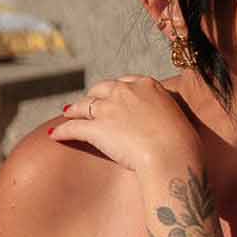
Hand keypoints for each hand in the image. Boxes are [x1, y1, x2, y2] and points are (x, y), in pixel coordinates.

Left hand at [48, 76, 199, 174]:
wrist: (171, 154)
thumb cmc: (182, 142)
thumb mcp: (176, 117)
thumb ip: (164, 114)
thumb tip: (165, 124)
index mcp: (147, 84)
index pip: (126, 81)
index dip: (117, 89)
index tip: (114, 95)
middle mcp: (125, 91)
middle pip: (101, 89)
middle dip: (94, 96)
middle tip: (89, 104)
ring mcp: (108, 108)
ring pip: (84, 105)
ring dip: (74, 110)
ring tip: (68, 114)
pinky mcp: (96, 127)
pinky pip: (73, 127)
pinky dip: (62, 131)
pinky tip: (54, 135)